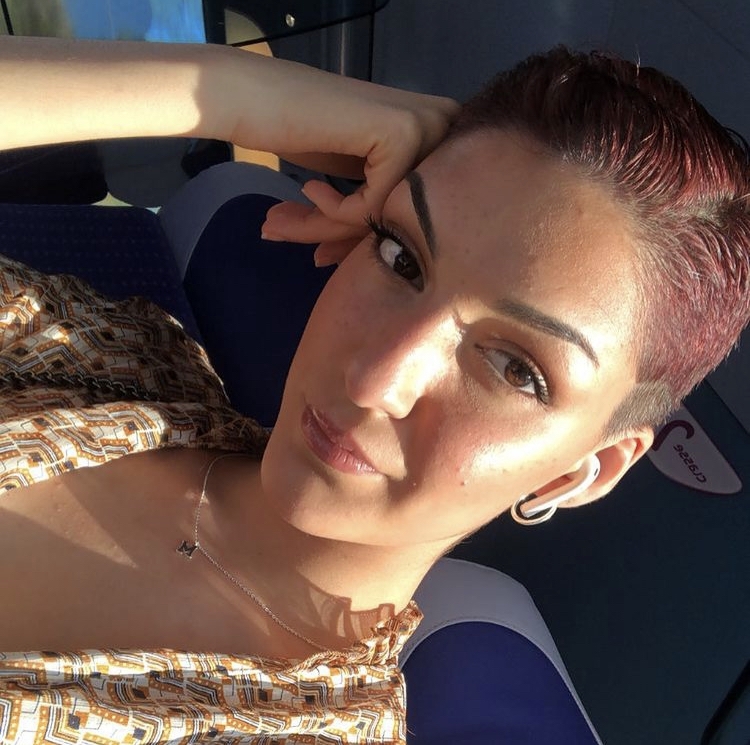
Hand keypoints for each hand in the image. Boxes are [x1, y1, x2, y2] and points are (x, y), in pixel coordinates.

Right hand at [217, 55, 457, 252]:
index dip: (366, 237)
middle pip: (405, 213)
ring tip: (282, 226)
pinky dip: (338, 212)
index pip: (415, 206)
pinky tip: (309, 189)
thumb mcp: (355, 169)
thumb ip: (384, 203)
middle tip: (309, 251)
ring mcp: (427, 123)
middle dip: (349, 240)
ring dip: (333, 230)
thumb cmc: (292, 129)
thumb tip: (402, 258)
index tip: (325, 254)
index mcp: (437, 127)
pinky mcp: (403, 133)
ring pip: (388, 215)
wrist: (243, 93)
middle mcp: (443, 120)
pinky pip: (375, 207)